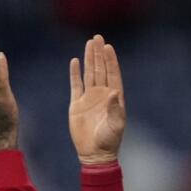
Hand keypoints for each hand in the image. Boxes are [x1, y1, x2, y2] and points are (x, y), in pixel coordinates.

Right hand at [68, 34, 126, 165]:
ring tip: (88, 44)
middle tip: (97, 37)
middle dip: (99, 53)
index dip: (110, 60)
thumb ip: (115, 108)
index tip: (108, 46)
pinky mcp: (76, 105)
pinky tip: (75, 62)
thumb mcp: (116, 124)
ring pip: (89, 74)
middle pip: (100, 69)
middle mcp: (102, 94)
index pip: (112, 73)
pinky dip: (75, 74)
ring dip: (89, 59)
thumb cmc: (110, 140)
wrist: (94, 153)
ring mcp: (89, 98)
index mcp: (114, 97)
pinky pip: (75, 85)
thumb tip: (113, 91)